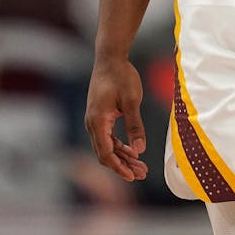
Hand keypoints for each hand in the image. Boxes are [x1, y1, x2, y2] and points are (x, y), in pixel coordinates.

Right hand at [85, 56, 149, 181]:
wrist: (110, 58)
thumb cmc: (121, 76)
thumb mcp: (132, 101)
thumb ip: (135, 126)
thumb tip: (139, 150)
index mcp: (98, 121)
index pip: (106, 153)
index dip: (119, 167)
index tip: (133, 176)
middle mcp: (92, 123)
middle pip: (105, 153)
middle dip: (123, 165)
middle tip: (142, 173)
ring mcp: (95, 120)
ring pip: (107, 146)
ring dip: (123, 157)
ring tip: (141, 166)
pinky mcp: (100, 116)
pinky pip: (108, 137)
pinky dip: (120, 146)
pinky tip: (132, 151)